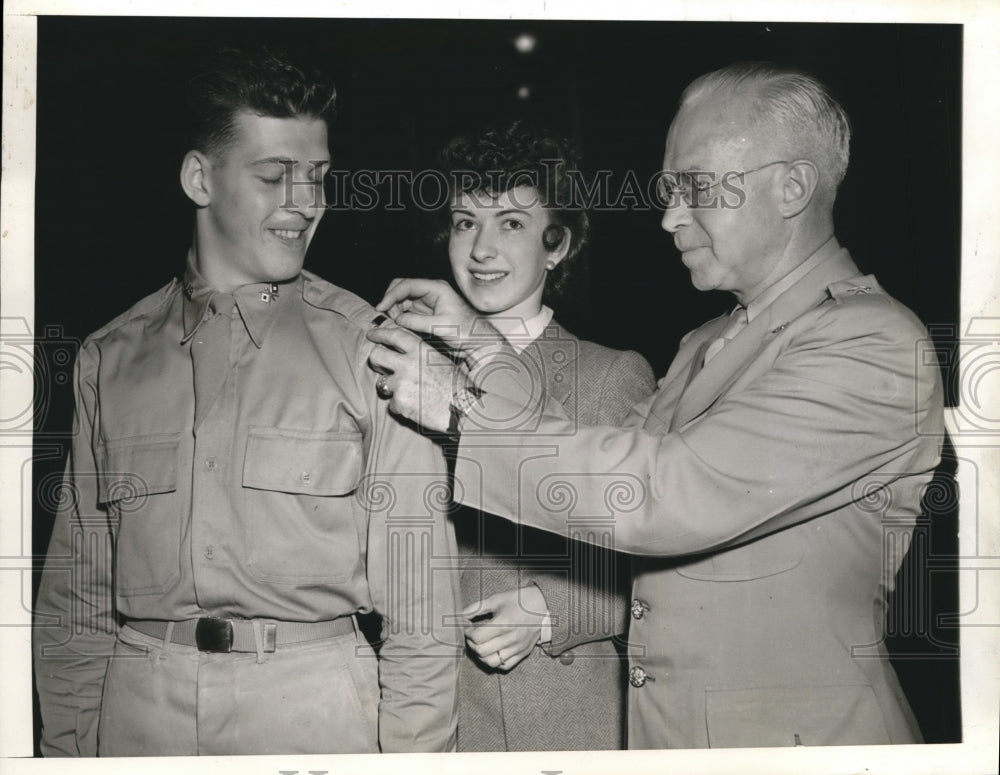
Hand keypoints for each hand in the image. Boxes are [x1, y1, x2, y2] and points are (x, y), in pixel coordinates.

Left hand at [367, 322, 456, 432]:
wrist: (465, 410)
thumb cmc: (458, 386)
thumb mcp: (441, 362)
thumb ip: (420, 356)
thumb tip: (404, 355)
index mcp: (421, 351)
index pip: (394, 335)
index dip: (380, 334)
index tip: (372, 335)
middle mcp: (408, 364)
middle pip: (377, 356)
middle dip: (377, 363)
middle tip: (383, 369)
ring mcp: (402, 383)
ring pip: (382, 383)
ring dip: (392, 389)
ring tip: (410, 394)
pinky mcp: (400, 402)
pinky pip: (392, 404)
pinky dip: (401, 407)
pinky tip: (417, 408)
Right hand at [375, 278, 502, 359]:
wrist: (477, 341)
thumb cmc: (466, 332)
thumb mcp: (442, 327)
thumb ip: (418, 322)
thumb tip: (398, 319)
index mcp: (437, 288)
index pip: (407, 285)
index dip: (391, 295)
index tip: (381, 307)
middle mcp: (430, 291)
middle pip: (402, 287)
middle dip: (391, 299)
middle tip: (386, 316)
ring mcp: (427, 300)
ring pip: (402, 298)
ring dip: (394, 309)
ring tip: (395, 323)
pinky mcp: (425, 311)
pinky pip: (406, 309)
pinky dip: (399, 315)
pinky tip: (399, 324)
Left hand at [462, 586, 548, 671]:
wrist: (544, 606)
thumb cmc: (519, 601)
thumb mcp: (497, 599)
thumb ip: (477, 607)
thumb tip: (460, 615)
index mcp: (504, 623)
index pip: (477, 637)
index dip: (467, 633)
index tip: (467, 627)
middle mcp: (511, 638)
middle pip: (481, 651)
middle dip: (472, 644)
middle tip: (472, 636)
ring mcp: (518, 648)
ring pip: (491, 662)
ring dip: (481, 655)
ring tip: (481, 645)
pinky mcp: (523, 653)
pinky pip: (504, 666)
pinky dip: (494, 661)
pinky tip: (492, 651)